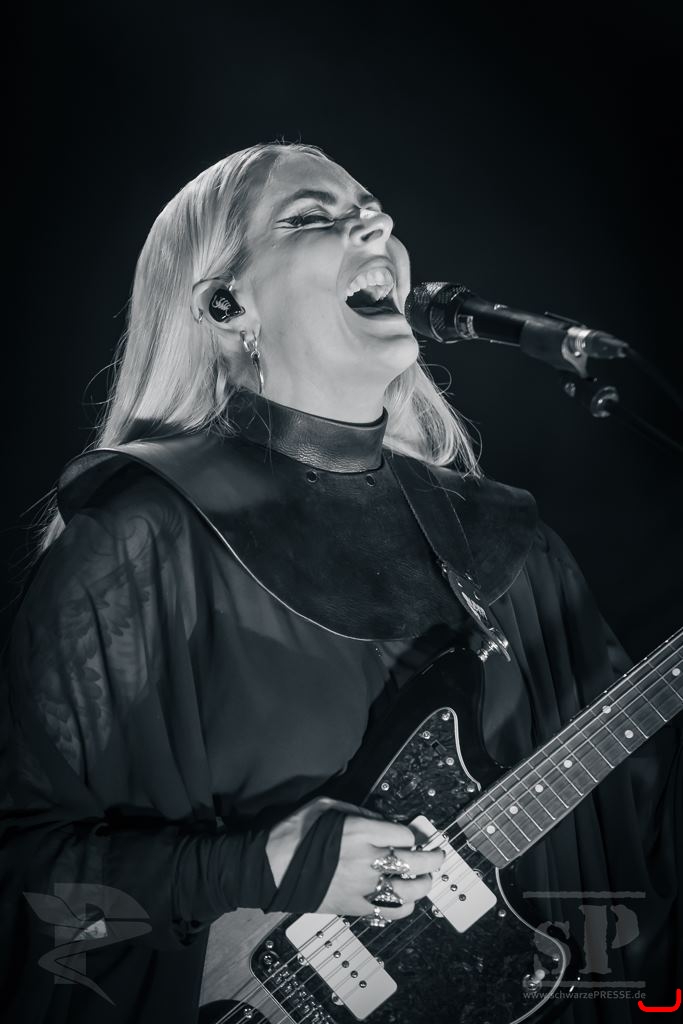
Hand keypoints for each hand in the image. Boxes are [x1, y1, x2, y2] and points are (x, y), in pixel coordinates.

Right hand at [265, 797, 444, 919]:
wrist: (267, 868)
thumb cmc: (292, 833)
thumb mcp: (324, 805)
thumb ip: (357, 811)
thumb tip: (381, 820)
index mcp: (360, 832)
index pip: (405, 834)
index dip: (412, 833)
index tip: (413, 834)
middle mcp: (366, 860)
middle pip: (415, 861)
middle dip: (432, 858)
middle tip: (438, 855)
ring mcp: (362, 887)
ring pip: (408, 890)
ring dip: (424, 884)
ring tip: (428, 879)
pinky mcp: (353, 908)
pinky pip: (388, 912)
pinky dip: (403, 908)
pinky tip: (407, 902)